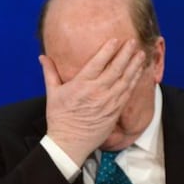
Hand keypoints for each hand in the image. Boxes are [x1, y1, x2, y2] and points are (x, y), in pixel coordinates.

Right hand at [40, 38, 144, 165]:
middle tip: (133, 42)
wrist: (70, 143)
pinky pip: (127, 93)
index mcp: (81, 85)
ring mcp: (109, 102)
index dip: (108, 50)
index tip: (116, 40)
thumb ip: (50, 73)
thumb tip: (42, 57)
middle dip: (126, 54)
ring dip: (134, 66)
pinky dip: (134, 81)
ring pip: (125, 80)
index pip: (98, 62)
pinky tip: (138, 72)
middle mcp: (97, 92)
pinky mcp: (115, 111)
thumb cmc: (60, 118)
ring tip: (140, 54)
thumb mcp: (52, 94)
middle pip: (116, 69)